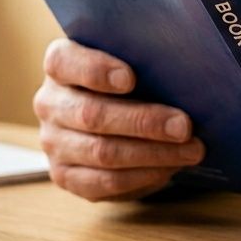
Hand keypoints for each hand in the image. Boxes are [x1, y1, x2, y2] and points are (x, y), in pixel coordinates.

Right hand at [33, 39, 204, 201]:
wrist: (113, 118)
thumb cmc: (131, 80)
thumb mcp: (132, 60)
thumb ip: (146, 58)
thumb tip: (184, 69)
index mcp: (60, 64)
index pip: (63, 62)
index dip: (95, 70)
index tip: (130, 78)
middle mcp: (50, 103)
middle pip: (91, 114)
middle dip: (143, 121)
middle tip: (184, 126)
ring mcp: (54, 142)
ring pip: (101, 152)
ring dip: (152, 153)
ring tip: (190, 150)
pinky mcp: (66, 176)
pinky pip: (104, 182)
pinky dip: (142, 176)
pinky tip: (169, 168)